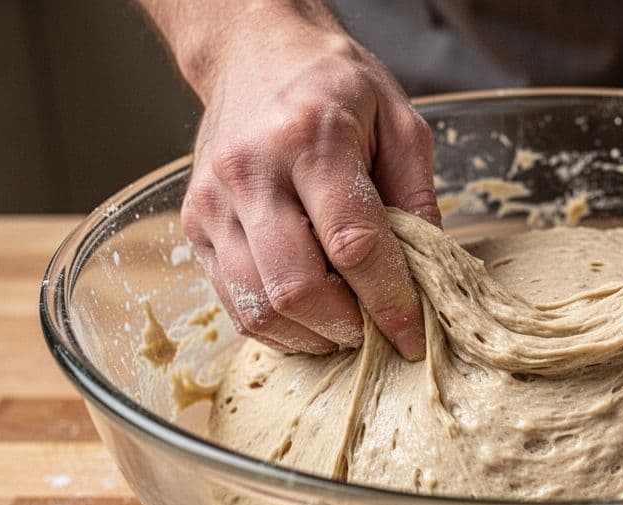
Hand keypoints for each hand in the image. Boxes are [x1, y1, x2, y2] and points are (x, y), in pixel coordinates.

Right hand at [178, 8, 435, 357]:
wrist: (254, 51)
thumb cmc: (335, 87)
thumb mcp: (400, 123)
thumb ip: (418, 199)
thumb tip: (429, 275)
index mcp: (309, 138)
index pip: (353, 245)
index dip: (389, 301)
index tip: (413, 333)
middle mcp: (250, 171)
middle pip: (296, 288)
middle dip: (346, 327)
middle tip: (376, 329)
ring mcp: (212, 202)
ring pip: (258, 308)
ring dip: (311, 334)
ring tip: (345, 323)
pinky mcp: (193, 225)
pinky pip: (233, 303)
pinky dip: (277, 325)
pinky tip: (309, 315)